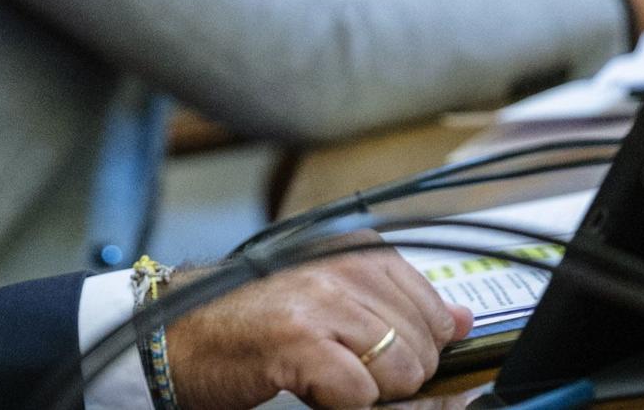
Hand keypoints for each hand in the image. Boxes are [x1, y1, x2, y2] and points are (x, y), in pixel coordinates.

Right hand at [165, 233, 473, 409]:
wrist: (180, 334)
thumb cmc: (255, 320)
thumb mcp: (334, 299)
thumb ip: (399, 305)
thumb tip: (463, 321)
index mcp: (360, 250)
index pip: (435, 310)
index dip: (414, 349)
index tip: (381, 360)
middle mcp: (347, 266)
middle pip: (423, 346)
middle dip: (391, 375)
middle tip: (342, 371)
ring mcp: (325, 302)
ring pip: (401, 371)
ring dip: (368, 391)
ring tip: (325, 376)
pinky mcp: (302, 341)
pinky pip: (362, 393)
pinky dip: (342, 403)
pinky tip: (310, 387)